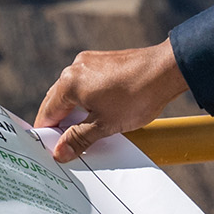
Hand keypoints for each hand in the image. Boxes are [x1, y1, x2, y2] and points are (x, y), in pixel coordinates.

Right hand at [34, 39, 188, 162]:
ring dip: (74, 111)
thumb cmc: (137, 97)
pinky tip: (97, 112)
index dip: (48, 134)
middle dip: (60, 123)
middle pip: (57, 100)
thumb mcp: (105, 125)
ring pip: (72, 91)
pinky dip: (86, 98)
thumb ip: (78, 138)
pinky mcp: (102, 60)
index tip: (52, 150)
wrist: (166, 70)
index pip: (47, 112)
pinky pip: (85, 82)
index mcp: (69, 83)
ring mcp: (89, 61)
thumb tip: (59, 152)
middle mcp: (74, 67)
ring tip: (84, 131)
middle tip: (67, 145)